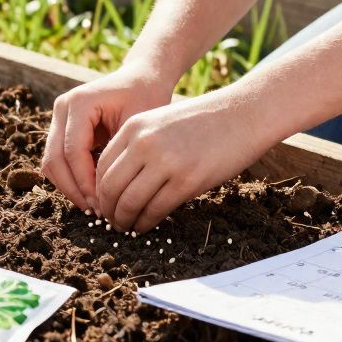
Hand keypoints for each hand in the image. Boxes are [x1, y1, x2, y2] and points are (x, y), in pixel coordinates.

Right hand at [40, 64, 174, 211]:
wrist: (142, 78)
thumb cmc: (146, 98)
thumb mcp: (137, 127)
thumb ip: (117, 157)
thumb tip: (106, 196)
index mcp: (79, 103)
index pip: (73, 152)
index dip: (85, 182)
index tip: (104, 204)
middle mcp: (62, 108)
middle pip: (54, 160)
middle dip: (74, 190)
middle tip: (96, 212)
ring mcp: (58, 117)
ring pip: (51, 163)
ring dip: (70, 187)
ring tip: (95, 206)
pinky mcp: (61, 127)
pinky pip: (58, 160)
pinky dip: (71, 179)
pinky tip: (92, 193)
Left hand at [95, 89, 276, 232]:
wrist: (243, 114)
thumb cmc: (203, 121)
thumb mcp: (161, 122)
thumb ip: (138, 145)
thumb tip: (118, 182)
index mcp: (134, 127)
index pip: (101, 166)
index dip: (99, 190)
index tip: (103, 202)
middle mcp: (144, 143)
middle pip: (110, 187)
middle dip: (107, 210)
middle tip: (111, 221)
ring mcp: (165, 162)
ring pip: (129, 202)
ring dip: (124, 220)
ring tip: (126, 227)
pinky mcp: (186, 181)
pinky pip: (155, 210)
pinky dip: (145, 223)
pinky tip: (145, 226)